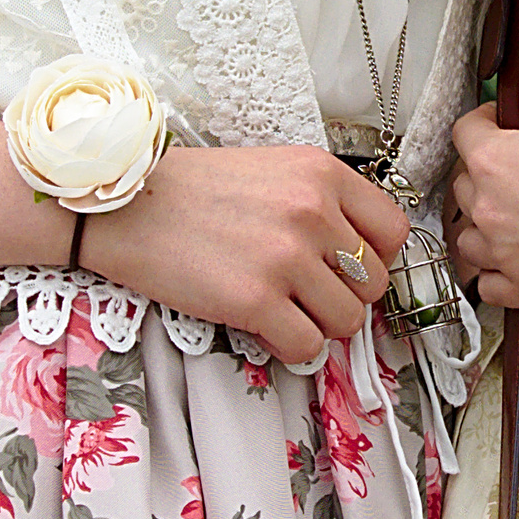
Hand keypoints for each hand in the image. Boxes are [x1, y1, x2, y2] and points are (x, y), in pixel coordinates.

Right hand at [84, 144, 407, 365]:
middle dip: (344, 296)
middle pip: (372, 282)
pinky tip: (264, 328)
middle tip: (305, 293)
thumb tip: (359, 257)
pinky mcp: (254, 300)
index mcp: (321, 173)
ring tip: (283, 310)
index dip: (374, 257)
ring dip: (318, 325)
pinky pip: (306, 347)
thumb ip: (321, 204)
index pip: (393, 231)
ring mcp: (285, 257)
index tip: (347, 267)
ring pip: (347, 321)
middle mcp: (312, 211)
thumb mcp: (272, 170)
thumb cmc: (192, 191)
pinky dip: (290, 348)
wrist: (125, 204)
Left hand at [447, 77, 518, 307]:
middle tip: (512, 170)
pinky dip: (495, 275)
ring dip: (481, 227)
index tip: (498, 123)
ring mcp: (506, 253)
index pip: (464, 133)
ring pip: (468, 240)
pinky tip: (511, 263)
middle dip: (482, 175)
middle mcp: (489, 208)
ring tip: (507, 220)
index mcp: (493, 159)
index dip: (482, 123)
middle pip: (462, 187)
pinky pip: (489, 287)